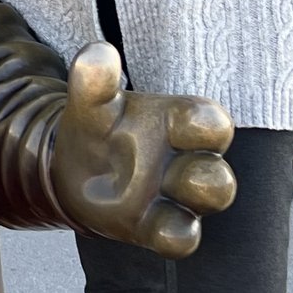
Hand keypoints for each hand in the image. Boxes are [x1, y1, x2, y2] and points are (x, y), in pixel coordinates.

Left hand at [49, 44, 235, 257]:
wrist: (72, 168)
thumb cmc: (98, 128)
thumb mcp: (90, 103)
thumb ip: (93, 80)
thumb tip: (98, 54)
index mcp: (177, 123)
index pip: (211, 123)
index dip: (208, 124)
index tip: (188, 124)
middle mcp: (185, 161)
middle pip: (220, 174)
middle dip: (209, 176)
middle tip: (179, 172)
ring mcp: (173, 197)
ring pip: (211, 203)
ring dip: (199, 201)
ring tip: (168, 193)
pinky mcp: (156, 227)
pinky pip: (183, 239)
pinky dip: (176, 235)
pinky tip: (152, 223)